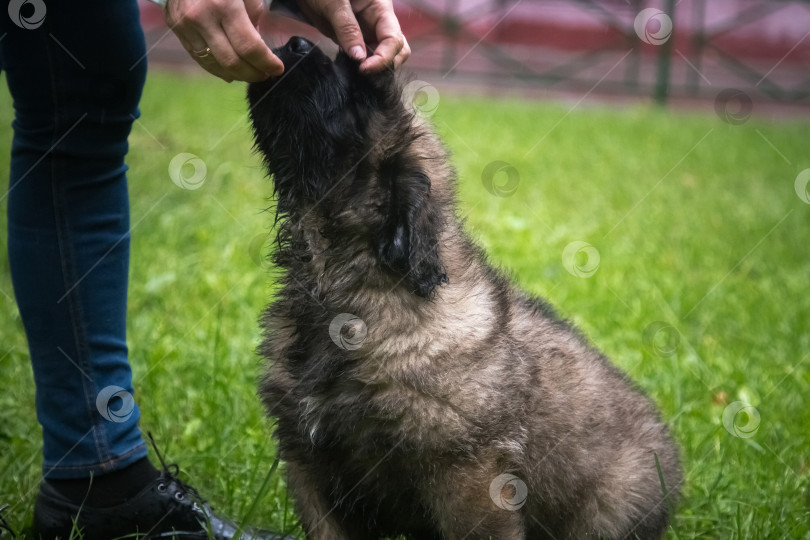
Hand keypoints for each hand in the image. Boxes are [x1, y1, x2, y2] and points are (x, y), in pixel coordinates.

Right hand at [165, 0, 283, 82]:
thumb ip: (254, 16)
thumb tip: (258, 43)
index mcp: (224, 5)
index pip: (249, 47)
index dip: (267, 63)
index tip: (278, 69)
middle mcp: (201, 18)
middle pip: (231, 62)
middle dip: (253, 74)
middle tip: (265, 74)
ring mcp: (185, 25)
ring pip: (214, 65)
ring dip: (236, 75)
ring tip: (250, 73)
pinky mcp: (176, 29)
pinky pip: (198, 58)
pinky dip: (217, 68)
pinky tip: (230, 70)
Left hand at [296, 0, 409, 72]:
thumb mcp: (334, 4)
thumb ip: (347, 29)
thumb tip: (359, 57)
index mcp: (381, 9)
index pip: (394, 39)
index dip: (383, 58)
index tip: (364, 69)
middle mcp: (379, 23)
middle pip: (398, 50)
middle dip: (386, 65)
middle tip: (363, 73)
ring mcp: (369, 33)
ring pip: (385, 56)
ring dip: (376, 69)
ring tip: (357, 74)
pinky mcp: (356, 41)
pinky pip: (367, 58)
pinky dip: (363, 67)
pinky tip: (350, 70)